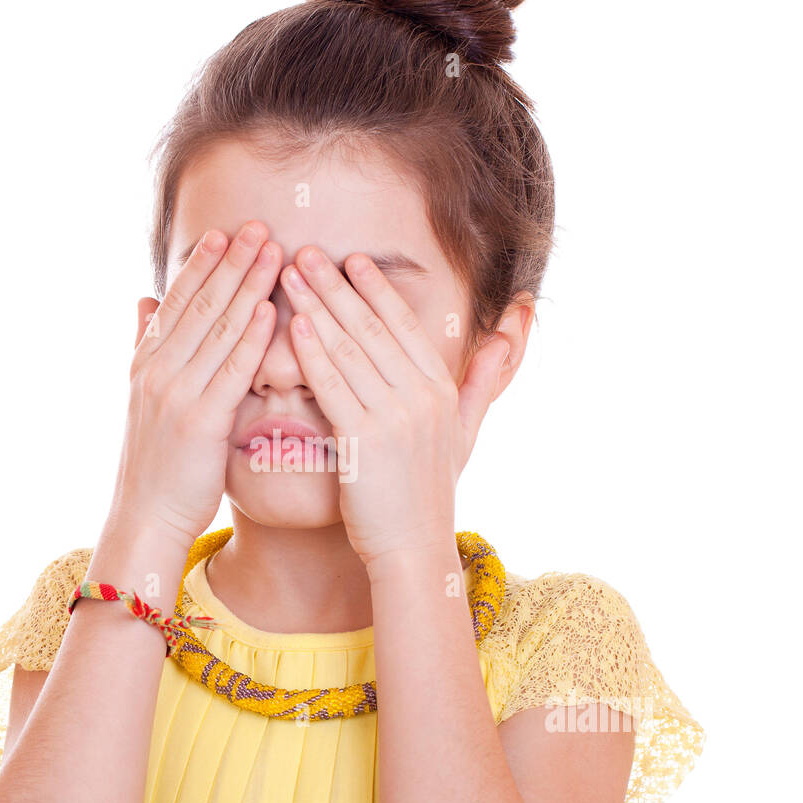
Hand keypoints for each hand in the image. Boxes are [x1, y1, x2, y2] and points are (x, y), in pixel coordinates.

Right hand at [109, 221, 281, 546]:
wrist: (146, 516)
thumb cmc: (157, 462)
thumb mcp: (144, 397)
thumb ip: (146, 344)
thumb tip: (142, 299)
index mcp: (146, 363)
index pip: (177, 301)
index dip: (202, 264)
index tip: (225, 231)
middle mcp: (157, 371)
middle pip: (199, 304)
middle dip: (230, 262)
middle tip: (258, 225)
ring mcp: (176, 394)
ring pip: (216, 328)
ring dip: (246, 285)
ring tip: (273, 251)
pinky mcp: (200, 421)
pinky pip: (231, 370)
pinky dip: (250, 337)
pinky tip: (269, 309)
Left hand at [279, 247, 510, 569]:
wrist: (412, 550)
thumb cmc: (428, 495)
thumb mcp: (465, 433)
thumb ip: (483, 381)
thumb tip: (513, 332)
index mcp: (442, 391)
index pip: (406, 326)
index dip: (378, 290)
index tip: (353, 259)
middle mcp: (422, 397)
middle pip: (373, 328)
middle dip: (338, 286)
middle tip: (306, 252)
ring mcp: (395, 418)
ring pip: (350, 349)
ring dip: (317, 306)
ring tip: (289, 274)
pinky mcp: (365, 441)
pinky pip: (333, 386)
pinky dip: (312, 352)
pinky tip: (293, 325)